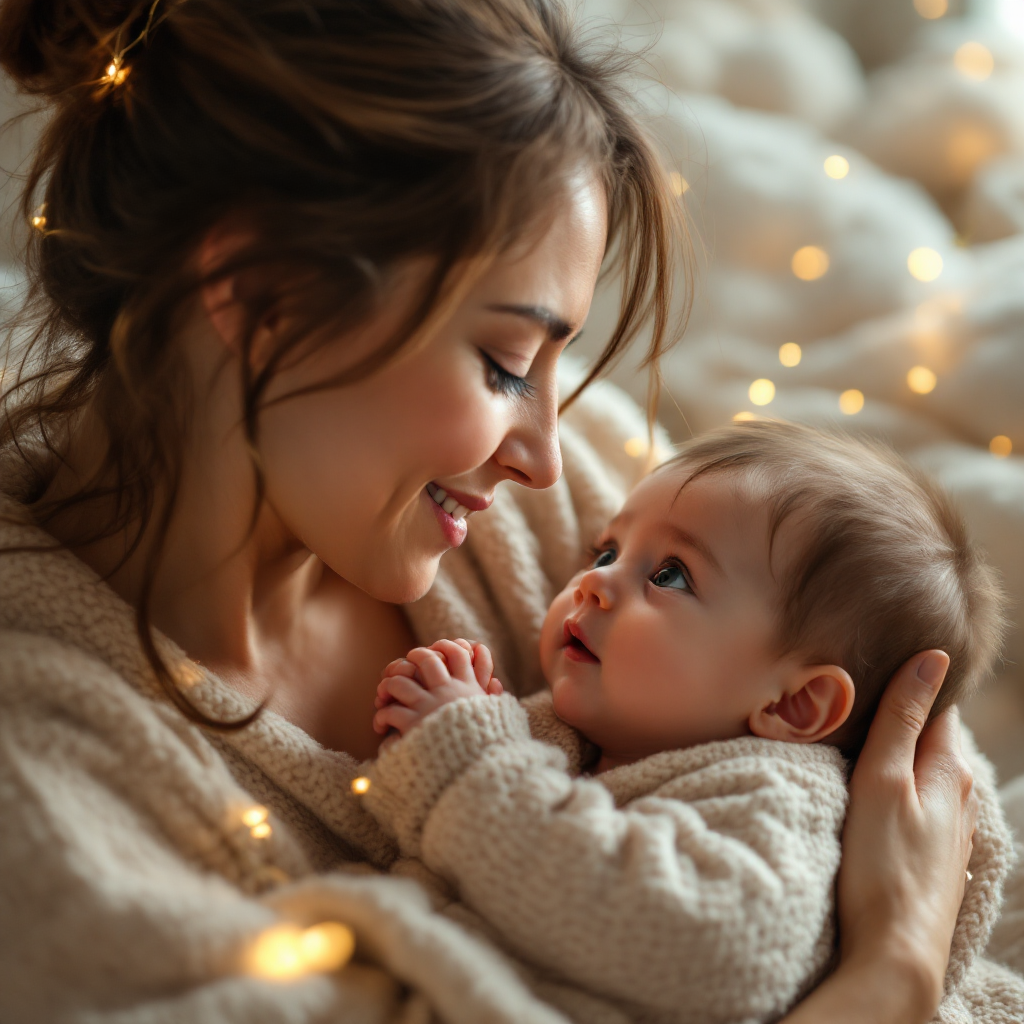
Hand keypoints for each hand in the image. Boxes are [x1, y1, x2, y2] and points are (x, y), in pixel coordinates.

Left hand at [373, 639, 503, 738]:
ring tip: (387, 692)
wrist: (482, 766)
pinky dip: (382, 716)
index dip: (447, 646)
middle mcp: (448, 692)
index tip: (438, 647)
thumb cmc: (492, 744)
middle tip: (410, 661)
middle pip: (428, 659)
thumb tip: (496, 682)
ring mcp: (429, 706)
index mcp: (469, 689)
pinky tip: (382, 725)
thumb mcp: (501, 717)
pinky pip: (390, 711)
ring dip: (391, 685)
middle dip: (416, 656)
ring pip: (401, 681)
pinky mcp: (414, 724)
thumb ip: (495, 697)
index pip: (459, 654)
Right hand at [833, 650, 976, 1020]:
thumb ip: (902, 719)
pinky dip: (902, 787)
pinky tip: (880, 793)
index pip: (938, 707)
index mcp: (949, 772)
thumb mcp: (883, 779)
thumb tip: (932, 659)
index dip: (913, 682)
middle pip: (934, 740)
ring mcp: (949, 834)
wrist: (895, 953)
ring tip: (865, 737)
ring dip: (903, 754)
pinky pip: (921, 805)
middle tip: (860, 696)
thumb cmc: (883, 865)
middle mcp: (959, 800)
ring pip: (927, 774)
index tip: (879, 664)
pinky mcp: (932, 859)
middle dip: (905, 716)